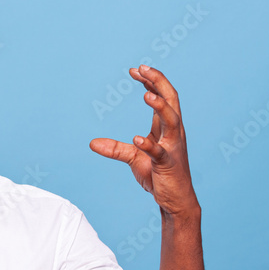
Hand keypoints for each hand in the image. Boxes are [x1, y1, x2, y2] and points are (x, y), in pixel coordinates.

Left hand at [89, 65, 198, 215]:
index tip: (135, 70)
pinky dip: (149, 144)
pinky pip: (159, 152)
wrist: (176, 201)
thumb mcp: (134, 158)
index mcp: (167, 128)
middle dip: (159, 82)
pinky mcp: (168, 164)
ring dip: (160, 107)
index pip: (163, 97)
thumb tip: (92, 143)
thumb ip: (115, 148)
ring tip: (146, 95)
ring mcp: (173, 148)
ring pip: (172, 120)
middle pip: (171, 100)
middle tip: (142, 68)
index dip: (151, 81)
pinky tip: (137, 139)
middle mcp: (174, 133)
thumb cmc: (159, 176)